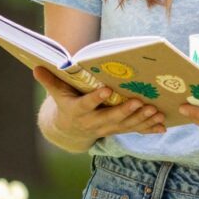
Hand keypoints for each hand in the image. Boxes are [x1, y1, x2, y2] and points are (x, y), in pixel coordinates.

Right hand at [33, 67, 163, 152]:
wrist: (69, 131)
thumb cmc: (65, 103)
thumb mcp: (57, 93)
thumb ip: (50, 80)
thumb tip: (36, 67)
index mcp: (77, 112)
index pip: (86, 105)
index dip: (95, 99)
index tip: (106, 90)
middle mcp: (93, 123)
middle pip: (110, 118)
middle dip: (125, 110)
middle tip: (138, 101)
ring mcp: (107, 129)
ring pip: (125, 125)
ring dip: (141, 119)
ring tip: (155, 110)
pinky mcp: (118, 130)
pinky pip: (134, 130)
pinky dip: (148, 128)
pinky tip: (162, 125)